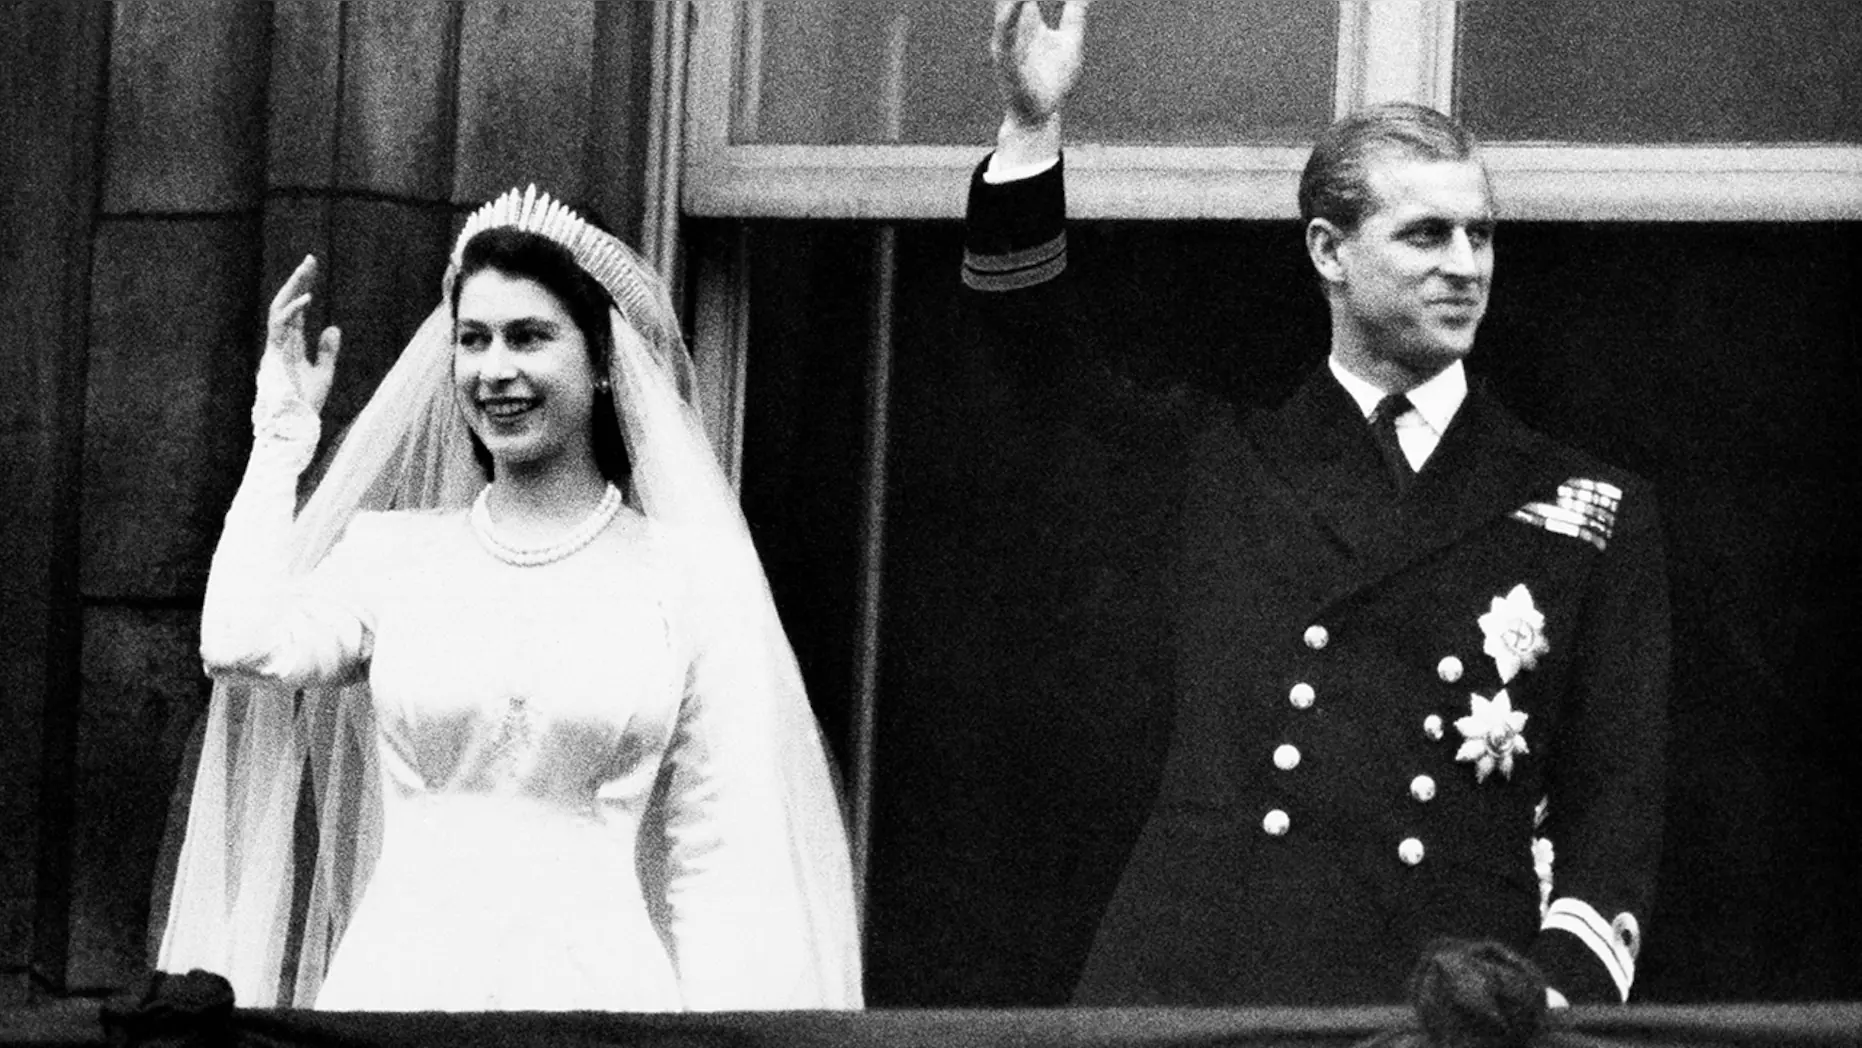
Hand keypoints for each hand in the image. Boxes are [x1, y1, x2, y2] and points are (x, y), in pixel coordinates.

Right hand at [264, 254, 340, 415]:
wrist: (294, 427)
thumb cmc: (306, 405)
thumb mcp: (324, 374)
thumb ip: (327, 351)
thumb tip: (333, 327)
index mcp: (289, 345)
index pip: (294, 311)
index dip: (302, 290)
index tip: (313, 271)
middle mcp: (279, 342)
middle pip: (285, 303)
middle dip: (297, 281)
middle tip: (311, 259)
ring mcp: (275, 348)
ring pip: (279, 308)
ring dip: (294, 287)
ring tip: (308, 268)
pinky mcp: (274, 355)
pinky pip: (280, 327)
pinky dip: (293, 311)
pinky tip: (307, 298)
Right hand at [991, 1, 1087, 130]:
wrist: (1043, 115)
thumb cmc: (1055, 79)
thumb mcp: (1071, 39)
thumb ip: (1076, 13)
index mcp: (1027, 20)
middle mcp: (1012, 27)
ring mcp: (1006, 43)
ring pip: (1005, 8)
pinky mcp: (1007, 62)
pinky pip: (1007, 35)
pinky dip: (1012, 15)